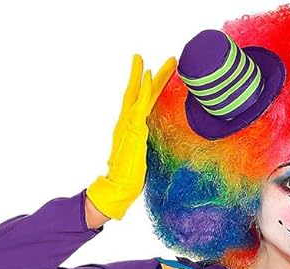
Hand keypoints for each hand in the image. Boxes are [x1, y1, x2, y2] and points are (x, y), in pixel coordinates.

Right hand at [86, 52, 175, 220]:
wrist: (118, 187)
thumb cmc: (129, 177)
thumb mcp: (142, 156)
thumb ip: (145, 144)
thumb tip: (154, 143)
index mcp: (131, 128)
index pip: (144, 103)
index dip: (155, 88)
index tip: (164, 75)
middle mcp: (128, 122)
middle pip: (142, 93)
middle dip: (157, 76)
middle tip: (171, 60)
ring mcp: (129, 124)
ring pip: (141, 94)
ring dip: (151, 75)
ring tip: (164, 61)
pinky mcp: (133, 130)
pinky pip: (139, 105)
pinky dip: (144, 89)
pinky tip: (149, 76)